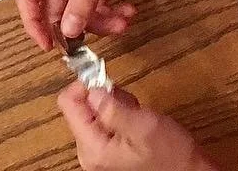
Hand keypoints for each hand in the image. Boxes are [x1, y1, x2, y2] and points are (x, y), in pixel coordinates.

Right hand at [16, 0, 162, 49]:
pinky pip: (95, 4)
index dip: (33, 23)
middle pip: (56, 8)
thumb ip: (84, 1)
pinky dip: (109, 12)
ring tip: (123, 21)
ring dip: (100, 21)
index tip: (48, 47)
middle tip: (95, 42)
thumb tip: (67, 32)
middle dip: (77, 25)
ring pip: (79, 10)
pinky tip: (127, 11)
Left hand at [59, 84, 215, 170]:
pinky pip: (105, 123)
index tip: (105, 80)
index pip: (67, 103)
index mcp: (92, 149)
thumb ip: (112, 107)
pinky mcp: (110, 153)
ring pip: (94, 113)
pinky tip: (136, 124)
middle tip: (129, 104)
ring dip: (114, 106)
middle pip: (81, 107)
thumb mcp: (143, 126)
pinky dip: (119, 116)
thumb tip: (91, 89)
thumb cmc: (171, 157)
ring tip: (136, 116)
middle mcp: (89, 154)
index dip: (84, 84)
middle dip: (103, 97)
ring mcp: (99, 155)